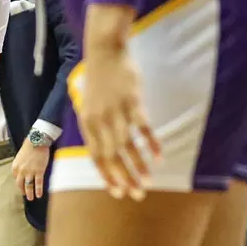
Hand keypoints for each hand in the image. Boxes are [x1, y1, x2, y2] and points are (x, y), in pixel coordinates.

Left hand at [12, 136, 49, 200]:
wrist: (37, 141)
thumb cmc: (29, 147)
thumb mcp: (20, 157)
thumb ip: (20, 165)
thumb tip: (23, 172)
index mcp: (15, 167)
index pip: (16, 178)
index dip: (20, 183)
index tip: (22, 186)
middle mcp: (21, 171)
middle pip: (20, 184)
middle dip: (23, 191)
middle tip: (26, 195)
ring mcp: (30, 172)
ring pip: (28, 186)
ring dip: (30, 193)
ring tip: (31, 198)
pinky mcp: (39, 172)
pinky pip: (38, 184)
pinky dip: (38, 190)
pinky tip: (39, 195)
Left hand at [78, 44, 159, 199]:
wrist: (105, 50)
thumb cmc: (98, 79)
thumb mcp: (88, 104)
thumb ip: (94, 127)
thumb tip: (102, 149)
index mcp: (87, 123)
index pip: (95, 157)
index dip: (106, 176)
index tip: (117, 192)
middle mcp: (100, 120)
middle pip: (111, 156)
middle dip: (123, 178)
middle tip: (136, 195)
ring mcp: (116, 111)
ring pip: (127, 146)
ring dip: (138, 167)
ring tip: (148, 183)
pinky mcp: (133, 101)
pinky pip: (143, 128)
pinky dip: (151, 144)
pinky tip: (158, 157)